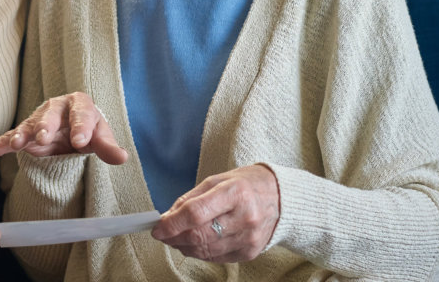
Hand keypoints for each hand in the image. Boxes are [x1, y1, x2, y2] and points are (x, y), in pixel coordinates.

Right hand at [0, 92, 127, 164]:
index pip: (82, 114)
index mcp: (80, 104)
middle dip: (47, 125)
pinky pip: (12, 136)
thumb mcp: (100, 137)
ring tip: (17, 144)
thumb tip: (122, 157)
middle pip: (51, 114)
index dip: (81, 127)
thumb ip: (107, 147)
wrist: (72, 131)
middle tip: (44, 137)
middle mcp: (57, 107)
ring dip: (23, 134)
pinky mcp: (25, 132)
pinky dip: (4, 142)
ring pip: (29, 124)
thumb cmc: (89, 131)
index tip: (80, 142)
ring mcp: (38, 119)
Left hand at [151, 164, 281, 262]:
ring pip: (205, 250)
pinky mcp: (250, 252)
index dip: (172, 224)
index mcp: (235, 193)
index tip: (157, 228)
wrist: (281, 198)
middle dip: (174, 237)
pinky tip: (195, 244)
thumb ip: (190, 199)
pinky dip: (200, 252)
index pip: (196, 213)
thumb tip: (167, 218)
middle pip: (199, 235)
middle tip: (164, 234)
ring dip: (184, 247)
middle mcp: (245, 217)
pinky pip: (216, 257)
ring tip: (177, 239)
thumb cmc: (246, 185)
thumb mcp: (217, 180)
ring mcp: (249, 237)